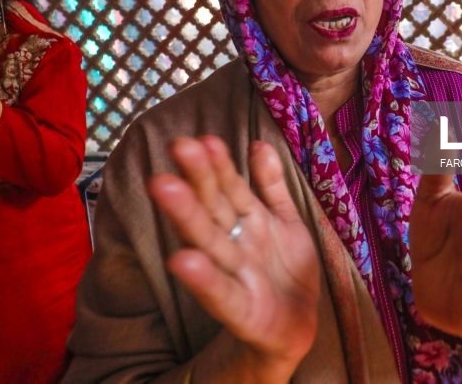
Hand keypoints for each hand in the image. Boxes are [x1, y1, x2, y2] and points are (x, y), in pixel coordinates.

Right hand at [148, 136, 319, 376]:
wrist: (296, 324)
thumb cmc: (284, 268)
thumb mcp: (284, 221)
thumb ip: (271, 185)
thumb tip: (257, 144)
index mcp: (246, 221)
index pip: (229, 188)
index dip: (219, 164)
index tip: (204, 137)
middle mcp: (233, 243)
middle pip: (214, 207)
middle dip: (198, 178)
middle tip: (178, 145)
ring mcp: (234, 276)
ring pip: (210, 241)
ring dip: (187, 215)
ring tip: (164, 187)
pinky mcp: (239, 312)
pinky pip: (222, 293)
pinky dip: (203, 279)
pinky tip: (181, 259)